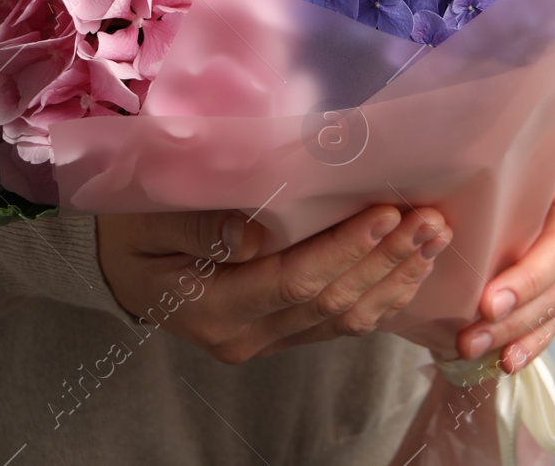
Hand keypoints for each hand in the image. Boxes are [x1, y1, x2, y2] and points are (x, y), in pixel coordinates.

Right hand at [97, 204, 450, 363]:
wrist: (117, 268)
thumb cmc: (133, 230)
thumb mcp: (149, 218)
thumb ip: (200, 225)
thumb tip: (259, 233)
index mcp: (214, 308)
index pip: (295, 281)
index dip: (346, 248)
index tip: (388, 212)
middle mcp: (246, 336)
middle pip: (331, 301)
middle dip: (387, 260)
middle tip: (432, 219)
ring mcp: (267, 341)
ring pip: (346, 318)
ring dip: (396, 277)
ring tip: (436, 237)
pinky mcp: (282, 334)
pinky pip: (341, 323)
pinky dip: (383, 294)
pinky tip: (413, 264)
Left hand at [456, 144, 554, 373]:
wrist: (452, 234)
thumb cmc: (456, 192)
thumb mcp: (456, 176)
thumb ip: (457, 170)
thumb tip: (423, 159)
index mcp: (550, 178)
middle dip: (526, 280)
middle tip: (488, 304)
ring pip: (551, 294)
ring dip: (513, 323)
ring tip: (471, 342)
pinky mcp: (551, 297)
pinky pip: (548, 324)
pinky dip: (526, 345)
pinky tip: (505, 360)